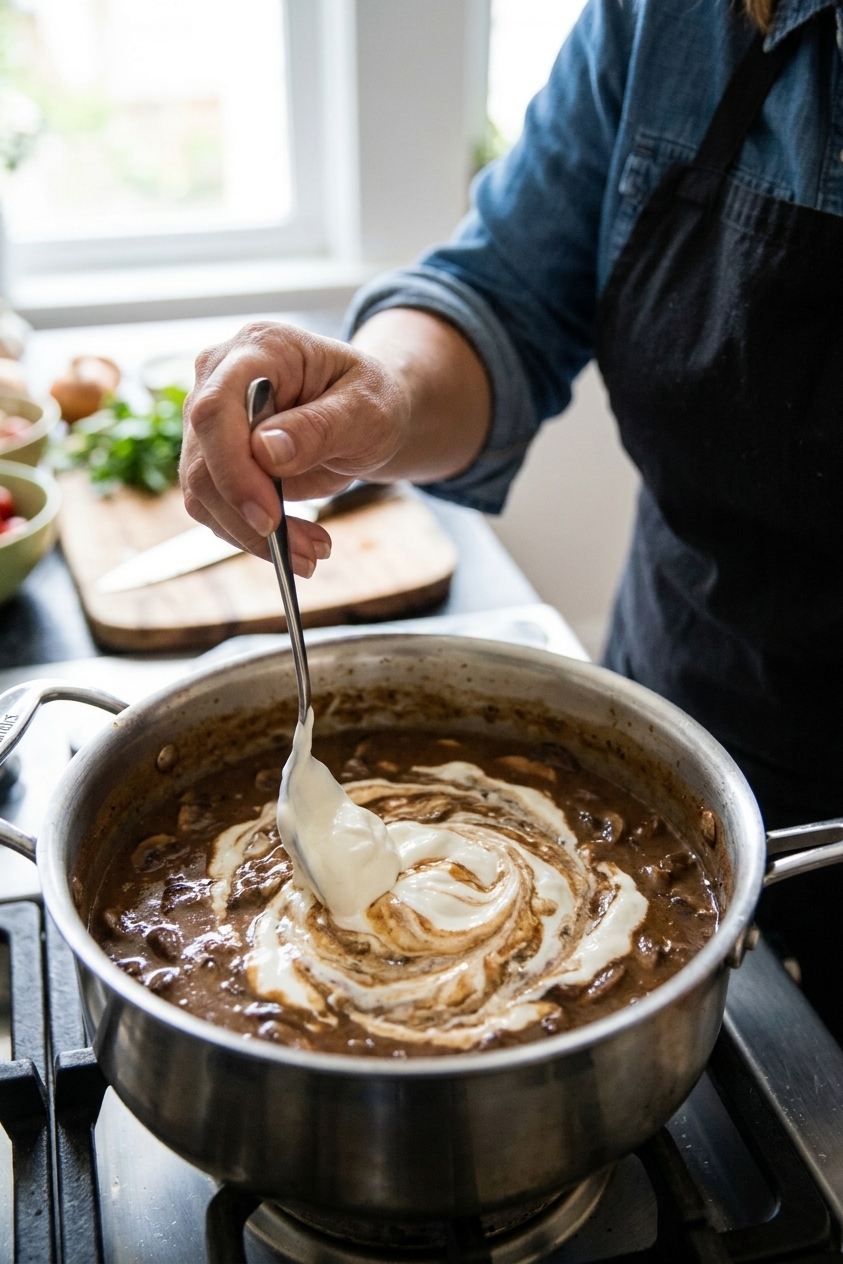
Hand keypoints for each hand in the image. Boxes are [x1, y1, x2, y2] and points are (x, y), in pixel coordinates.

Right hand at [180, 320, 409, 572]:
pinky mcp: (211, 456)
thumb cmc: (370, 398)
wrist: (364, 411)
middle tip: (308, 552)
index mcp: (259, 348)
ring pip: (202, 491)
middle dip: (249, 517)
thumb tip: (265, 452)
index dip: (233, 468)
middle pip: (203, 459)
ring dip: (252, 536)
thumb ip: (320, 426)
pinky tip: (294, 544)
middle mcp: (219, 377)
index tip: (268, 518)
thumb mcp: (367, 408)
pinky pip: (213, 506)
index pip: (216, 408)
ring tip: (312, 553)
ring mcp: (208, 418)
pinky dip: (249, 536)